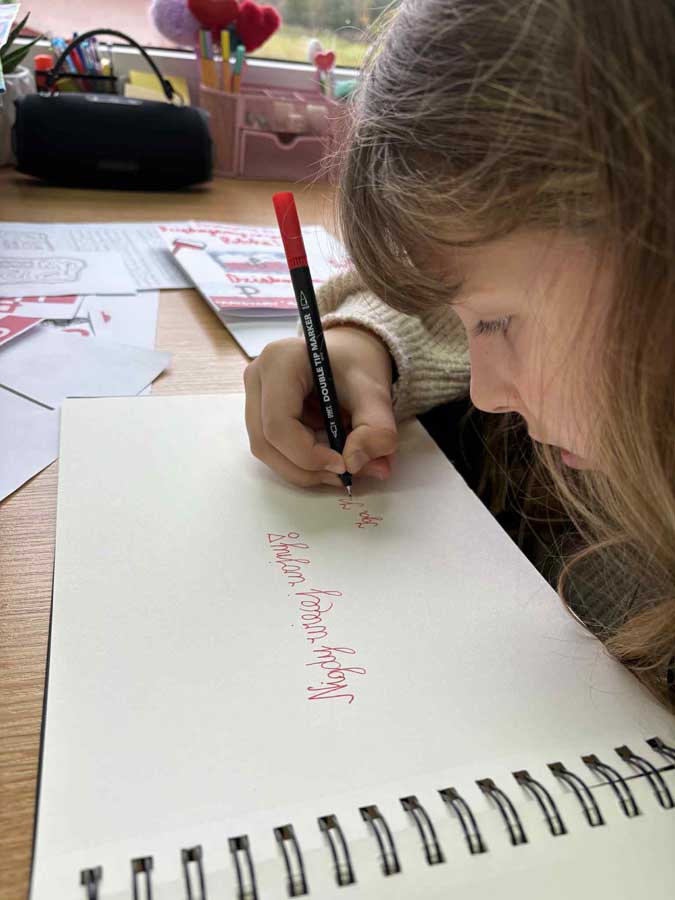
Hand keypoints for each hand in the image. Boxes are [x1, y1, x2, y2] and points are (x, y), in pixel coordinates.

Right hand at [244, 326, 397, 487]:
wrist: (349, 355)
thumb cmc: (358, 367)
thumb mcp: (377, 394)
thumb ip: (375, 429)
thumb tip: (353, 464)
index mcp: (280, 361)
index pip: (278, 425)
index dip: (308, 455)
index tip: (343, 465)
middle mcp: (257, 376)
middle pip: (266, 443)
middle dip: (306, 468)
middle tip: (344, 474)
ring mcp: (252, 395)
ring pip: (266, 451)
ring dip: (303, 468)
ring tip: (339, 463)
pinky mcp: (257, 411)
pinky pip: (271, 448)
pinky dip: (300, 461)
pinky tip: (326, 453)